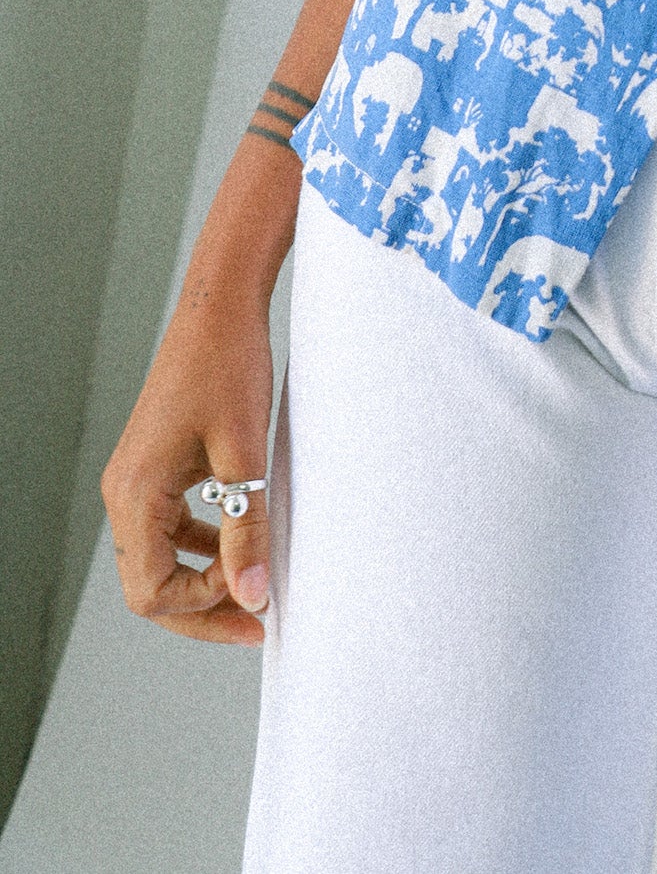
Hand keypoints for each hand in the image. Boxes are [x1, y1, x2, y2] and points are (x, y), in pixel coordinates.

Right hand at [100, 284, 275, 644]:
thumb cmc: (229, 366)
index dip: (202, 609)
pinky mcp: (156, 467)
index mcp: (135, 493)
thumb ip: (248, 528)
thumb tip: (254, 595)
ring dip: (203, 580)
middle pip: (149, 584)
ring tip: (255, 589)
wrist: (221, 307)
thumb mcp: (246, 451)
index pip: (151, 592)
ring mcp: (137, 479)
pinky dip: (202, 546)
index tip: (257, 602)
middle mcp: (124, 491)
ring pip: (158, 559)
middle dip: (202, 609)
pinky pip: (169, 527)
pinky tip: (241, 543)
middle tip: (258, 621)